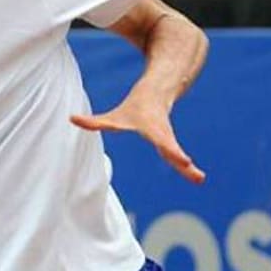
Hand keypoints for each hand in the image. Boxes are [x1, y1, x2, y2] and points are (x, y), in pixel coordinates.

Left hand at [71, 97, 205, 184]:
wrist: (159, 93)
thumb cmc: (134, 109)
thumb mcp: (113, 116)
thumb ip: (94, 121)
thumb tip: (71, 118)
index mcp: (149, 126)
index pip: (152, 136)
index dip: (163, 144)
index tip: (165, 146)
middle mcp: (161, 133)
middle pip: (168, 145)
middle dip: (176, 154)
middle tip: (186, 162)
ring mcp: (168, 139)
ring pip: (177, 155)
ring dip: (187, 167)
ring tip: (200, 178)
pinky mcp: (172, 145)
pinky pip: (180, 160)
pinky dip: (188, 169)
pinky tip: (198, 178)